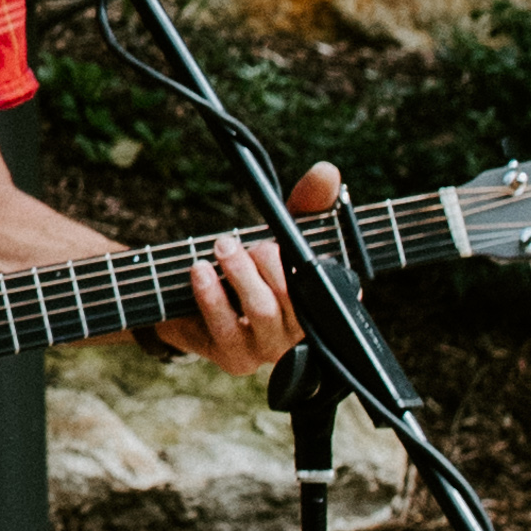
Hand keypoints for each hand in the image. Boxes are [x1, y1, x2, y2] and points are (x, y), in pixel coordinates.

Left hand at [153, 159, 343, 377]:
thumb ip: (307, 203)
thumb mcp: (283, 230)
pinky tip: (200, 270)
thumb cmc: (253, 263)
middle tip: (250, 242)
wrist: (196, 299)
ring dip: (241, 273)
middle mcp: (302, 334)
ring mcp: (268, 350)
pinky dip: (211, 294)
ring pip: (262, 311)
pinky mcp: (234, 359)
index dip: (320, 266)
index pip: (334, 289)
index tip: (296, 243)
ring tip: (223, 246)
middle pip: (294, 299)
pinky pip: (224, 327)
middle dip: (270, 262)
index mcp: (322, 305)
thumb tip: (327, 172)